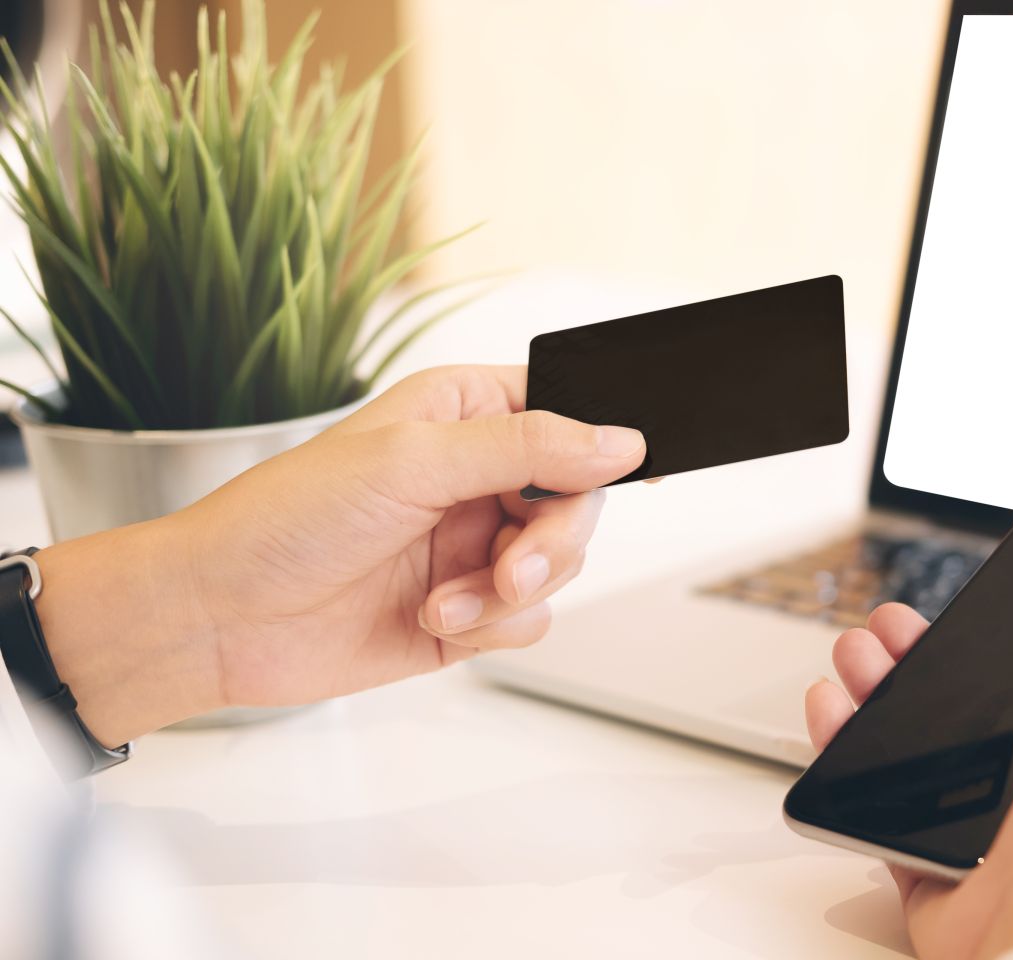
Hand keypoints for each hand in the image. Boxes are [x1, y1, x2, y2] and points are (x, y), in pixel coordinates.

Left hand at [34, 366, 646, 745]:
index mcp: (466, 415)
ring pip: (561, 567)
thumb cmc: (286, 520)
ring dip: (511, 591)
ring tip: (448, 596)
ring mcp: (474, 546)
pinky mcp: (469, 610)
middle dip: (552, 542)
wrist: (222, 621)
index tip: (605, 479)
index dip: (595, 447)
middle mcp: (478, 477)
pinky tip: (437, 619)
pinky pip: (531, 620)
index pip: (567, 415)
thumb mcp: (413, 462)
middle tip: (512, 566)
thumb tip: (619, 440)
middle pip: (577, 502)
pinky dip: (493, 627)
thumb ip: (526, 448)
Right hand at [805, 559, 1012, 959]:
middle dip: (916, 658)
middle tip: (889, 631)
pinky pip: (877, 809)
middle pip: (964, 710)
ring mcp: (983, 834)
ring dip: (875, 696)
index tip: (960, 608)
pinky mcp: (933, 872)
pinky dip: (846, 760)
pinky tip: (835, 719)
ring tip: (855, 661)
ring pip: (915, 752)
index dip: (992, 643)